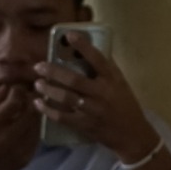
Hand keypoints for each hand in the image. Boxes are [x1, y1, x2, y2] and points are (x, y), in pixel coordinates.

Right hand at [0, 85, 39, 169]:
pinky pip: (36, 138)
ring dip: (35, 113)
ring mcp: (19, 150)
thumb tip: (6, 87)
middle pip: (30, 113)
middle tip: (29, 95)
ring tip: (30, 108)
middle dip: (31, 101)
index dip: (18, 92)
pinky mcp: (26, 159)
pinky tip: (29, 125)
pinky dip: (35, 128)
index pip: (13, 103)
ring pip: (36, 125)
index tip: (17, 88)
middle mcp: (7, 138)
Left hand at [33, 33, 159, 161]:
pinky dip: (49, 110)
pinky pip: (63, 117)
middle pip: (74, 80)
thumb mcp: (120, 84)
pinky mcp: (85, 125)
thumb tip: (88, 50)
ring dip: (49, 90)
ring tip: (38, 84)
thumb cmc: (126, 105)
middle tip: (39, 66)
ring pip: (66, 98)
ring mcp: (93, 110)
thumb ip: (106, 70)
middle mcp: (102, 93)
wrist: (132, 134)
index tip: (69, 35)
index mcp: (112, 80)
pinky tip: (38, 104)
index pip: (98, 59)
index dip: (84, 46)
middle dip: (54, 72)